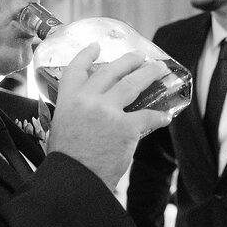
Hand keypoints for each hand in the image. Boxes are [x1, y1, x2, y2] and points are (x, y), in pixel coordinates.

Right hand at [46, 43, 171, 187]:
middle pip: (111, 71)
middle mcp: (88, 99)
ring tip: (159, 70)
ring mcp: (108, 111)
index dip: (87, 55)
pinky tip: (165, 116)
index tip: (96, 46)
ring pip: (132, 84)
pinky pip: (147, 117)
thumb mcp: (61, 126)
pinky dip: (158, 117)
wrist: (75, 180)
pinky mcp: (126, 127)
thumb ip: (74, 112)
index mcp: (69, 98)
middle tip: (139, 56)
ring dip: (148, 74)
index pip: (77, 68)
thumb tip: (88, 111)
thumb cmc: (67, 159)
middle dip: (128, 61)